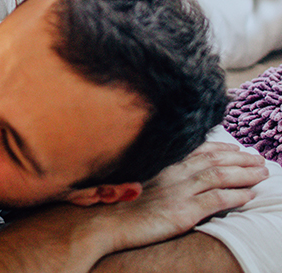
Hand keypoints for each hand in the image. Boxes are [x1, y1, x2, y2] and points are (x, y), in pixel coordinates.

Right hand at [104, 141, 267, 253]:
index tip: (235, 147)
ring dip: (245, 173)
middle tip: (258, 158)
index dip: (220, 147)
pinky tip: (249, 196)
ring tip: (262, 174)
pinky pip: (217, 200)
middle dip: (239, 157)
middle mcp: (172, 171)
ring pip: (220, 175)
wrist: (106, 221)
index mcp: (161, 162)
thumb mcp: (137, 178)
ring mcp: (178, 190)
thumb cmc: (117, 203)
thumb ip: (158, 173)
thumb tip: (173, 174)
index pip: (197, 149)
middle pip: (213, 159)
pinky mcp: (183, 211)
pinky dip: (236, 196)